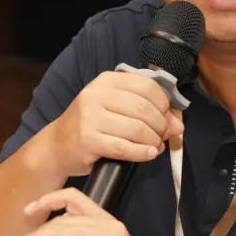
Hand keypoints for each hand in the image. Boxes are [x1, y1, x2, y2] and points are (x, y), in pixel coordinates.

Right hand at [42, 71, 183, 176]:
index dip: (164, 105)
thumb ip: (146, 111)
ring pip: (136, 128)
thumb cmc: (92, 125)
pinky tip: (148, 155)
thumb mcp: (116, 109)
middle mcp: (96, 94)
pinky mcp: (88, 139)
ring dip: (152, 141)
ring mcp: (90, 117)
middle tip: (162, 137)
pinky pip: (124, 147)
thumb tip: (177, 125)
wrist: (57, 145)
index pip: (147, 86)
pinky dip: (141, 153)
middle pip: (144, 108)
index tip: (167, 119)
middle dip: (160, 126)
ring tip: (154, 147)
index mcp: (106, 80)